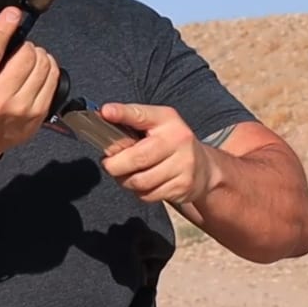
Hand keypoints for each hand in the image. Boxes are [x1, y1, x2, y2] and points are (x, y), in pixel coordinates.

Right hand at [0, 7, 60, 160]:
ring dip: (37, 55)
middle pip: (24, 56)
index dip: (3, 28)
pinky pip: (52, 80)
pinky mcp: (37, 115)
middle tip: (19, 47)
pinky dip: (48, 67)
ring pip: (41, 65)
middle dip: (24, 44)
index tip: (11, 13)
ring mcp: (20, 109)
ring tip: (29, 57)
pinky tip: (39, 69)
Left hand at [98, 103, 220, 204]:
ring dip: (124, 180)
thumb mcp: (155, 124)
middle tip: (109, 164)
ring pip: (139, 181)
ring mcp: (183, 165)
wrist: (204, 168)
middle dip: (114, 165)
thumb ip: (131, 123)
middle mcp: (178, 140)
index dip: (122, 113)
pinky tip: (142, 183)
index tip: (107, 111)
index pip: (141, 114)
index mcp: (166, 119)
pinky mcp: (182, 186)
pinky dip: (138, 192)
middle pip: (136, 158)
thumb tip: (103, 118)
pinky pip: (148, 195)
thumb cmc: (170, 143)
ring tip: (125, 174)